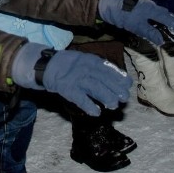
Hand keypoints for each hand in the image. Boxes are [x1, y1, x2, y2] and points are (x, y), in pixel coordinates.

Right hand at [9, 43, 131, 115]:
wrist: (45, 65)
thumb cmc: (68, 65)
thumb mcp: (84, 60)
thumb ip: (98, 67)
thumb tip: (119, 77)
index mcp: (90, 60)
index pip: (108, 68)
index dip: (119, 77)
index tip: (127, 84)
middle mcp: (84, 68)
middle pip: (104, 79)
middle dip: (115, 89)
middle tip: (123, 98)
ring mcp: (75, 78)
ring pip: (95, 88)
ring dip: (106, 97)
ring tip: (113, 105)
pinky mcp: (67, 88)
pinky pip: (80, 98)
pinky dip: (89, 106)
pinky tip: (96, 113)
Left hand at [97, 0, 173, 45]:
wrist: (107, 2)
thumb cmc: (122, 13)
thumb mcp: (135, 25)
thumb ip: (149, 32)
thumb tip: (162, 41)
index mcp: (154, 10)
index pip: (172, 21)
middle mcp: (153, 7)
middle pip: (170, 18)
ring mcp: (147, 7)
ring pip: (164, 16)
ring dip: (172, 25)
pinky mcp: (142, 9)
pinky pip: (157, 16)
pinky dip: (163, 23)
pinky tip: (162, 29)